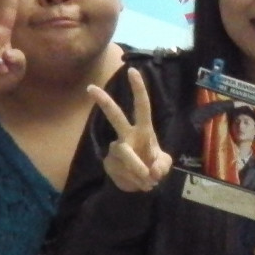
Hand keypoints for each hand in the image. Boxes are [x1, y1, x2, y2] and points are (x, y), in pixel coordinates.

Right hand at [88, 67, 172, 192]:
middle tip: (90, 87)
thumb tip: (152, 171)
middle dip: (104, 102)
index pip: (142, 106)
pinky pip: (121, 170)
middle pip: (115, 116)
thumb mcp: (164, 166)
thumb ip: (162, 167)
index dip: (139, 89)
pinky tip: (138, 183)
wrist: (140, 185)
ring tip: (148, 182)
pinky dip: (134, 180)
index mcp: (144, 130)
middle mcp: (127, 135)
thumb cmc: (154, 166)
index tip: (133, 70)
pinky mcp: (108, 162)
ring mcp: (116, 148)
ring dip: (139, 170)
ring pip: (125, 154)